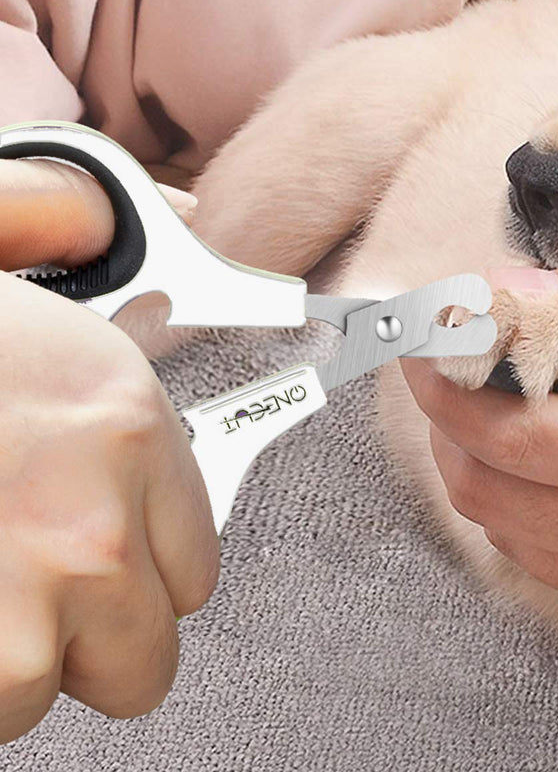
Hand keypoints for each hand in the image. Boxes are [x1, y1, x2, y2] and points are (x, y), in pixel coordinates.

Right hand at [0, 159, 215, 743]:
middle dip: (82, 634)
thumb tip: (176, 212)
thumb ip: (79, 236)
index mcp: (123, 419)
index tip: (84, 560)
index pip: (194, 561)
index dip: (132, 570)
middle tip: (12, 590)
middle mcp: (99, 514)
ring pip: (48, 689)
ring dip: (2, 665)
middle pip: (146, 646)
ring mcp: (34, 598)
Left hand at [402, 262, 557, 653]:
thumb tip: (530, 288)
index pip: (521, 434)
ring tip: (481, 416)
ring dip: (484, 479)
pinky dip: (535, 523)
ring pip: (524, 547)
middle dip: (449, 433)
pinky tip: (549, 474)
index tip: (421, 344)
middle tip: (442, 374)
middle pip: (502, 499)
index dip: (452, 387)